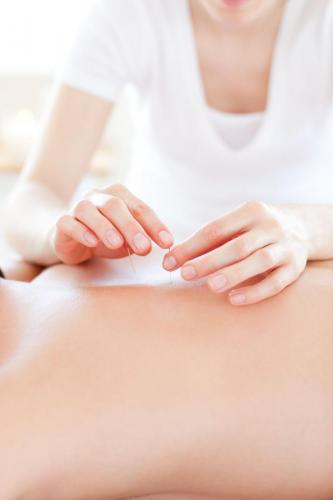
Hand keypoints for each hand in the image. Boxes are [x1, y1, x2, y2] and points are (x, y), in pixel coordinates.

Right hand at [51, 183, 173, 264]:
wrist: (70, 239)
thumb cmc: (105, 236)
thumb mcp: (127, 237)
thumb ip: (142, 237)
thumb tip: (164, 245)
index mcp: (119, 196)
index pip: (140, 208)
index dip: (155, 225)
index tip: (167, 243)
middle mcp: (98, 197)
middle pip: (115, 206)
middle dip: (132, 227)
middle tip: (145, 248)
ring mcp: (78, 207)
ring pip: (90, 211)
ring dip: (105, 227)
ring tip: (117, 244)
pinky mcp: (62, 222)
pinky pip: (69, 223)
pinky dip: (81, 231)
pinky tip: (92, 243)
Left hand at [163, 201, 309, 304]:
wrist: (303, 228)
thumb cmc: (256, 230)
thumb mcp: (238, 225)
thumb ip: (211, 240)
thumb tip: (174, 258)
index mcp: (251, 211)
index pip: (216, 229)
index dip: (191, 246)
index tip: (169, 262)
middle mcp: (270, 226)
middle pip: (237, 246)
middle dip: (209, 261)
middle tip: (185, 274)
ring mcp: (285, 247)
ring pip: (258, 261)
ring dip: (233, 274)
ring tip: (210, 286)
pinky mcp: (294, 267)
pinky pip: (275, 282)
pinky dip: (254, 292)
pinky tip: (234, 299)